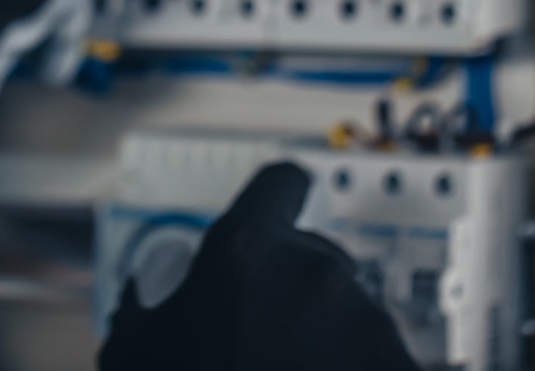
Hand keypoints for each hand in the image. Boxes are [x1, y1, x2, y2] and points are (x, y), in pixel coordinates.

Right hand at [99, 163, 421, 370]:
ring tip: (287, 367)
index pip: (281, 182)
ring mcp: (363, 318)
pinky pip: (374, 349)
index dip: (274, 198)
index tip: (270, 216)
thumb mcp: (137, 357)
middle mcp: (314, 272)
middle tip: (260, 330)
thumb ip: (138, 313)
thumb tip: (139, 302)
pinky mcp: (396, 359)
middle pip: (312, 251)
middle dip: (288, 285)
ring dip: (319, 331)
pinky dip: (350, 363)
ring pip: (343, 305)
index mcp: (246, 251)